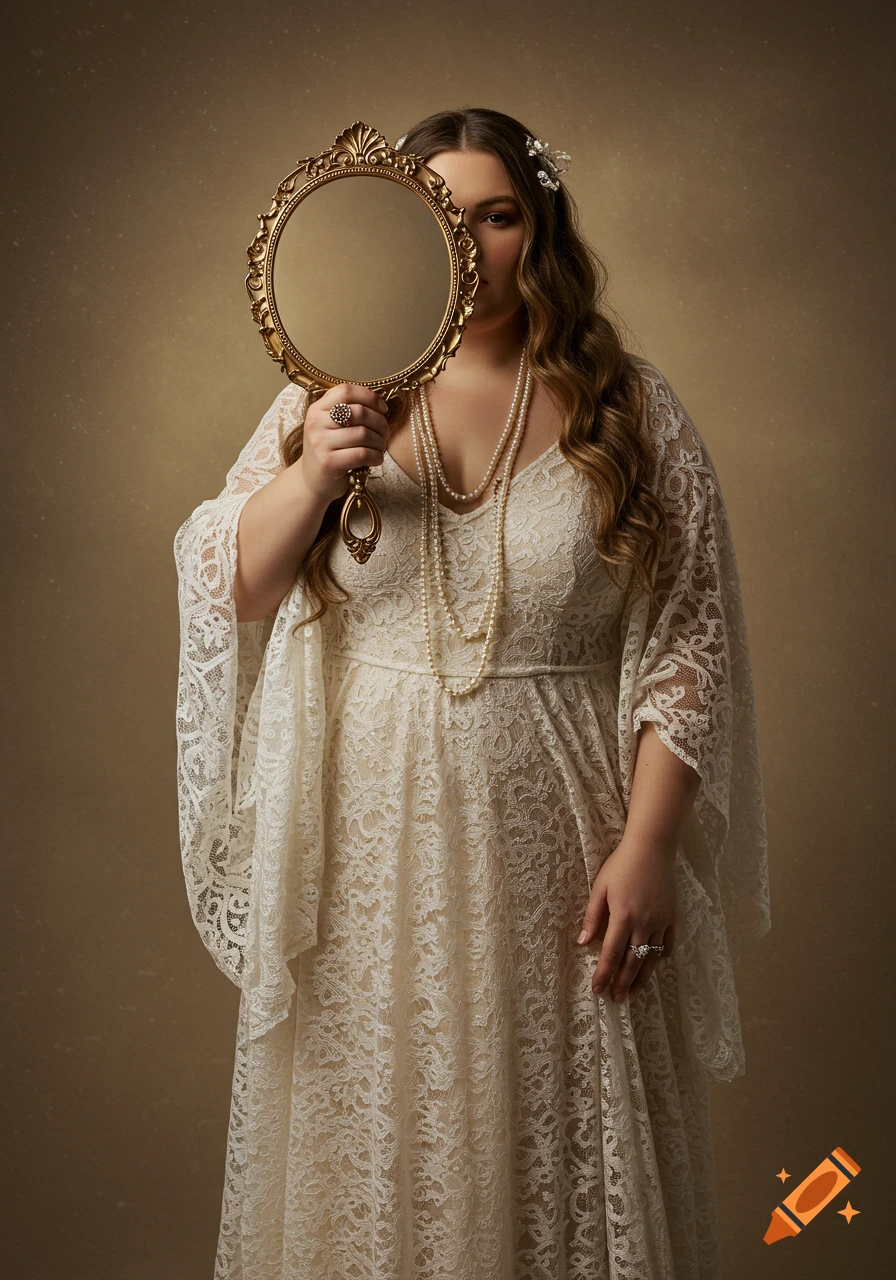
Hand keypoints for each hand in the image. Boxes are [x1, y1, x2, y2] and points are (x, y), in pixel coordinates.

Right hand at [297, 383, 389, 503]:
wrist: (311, 482)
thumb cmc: (328, 452)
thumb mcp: (330, 427)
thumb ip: (348, 412)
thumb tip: (380, 404)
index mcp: (317, 408)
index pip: (346, 391)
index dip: (370, 397)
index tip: (383, 409)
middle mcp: (316, 423)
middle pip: (359, 412)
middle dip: (380, 422)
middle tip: (384, 433)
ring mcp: (320, 443)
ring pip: (363, 434)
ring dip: (379, 442)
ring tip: (380, 448)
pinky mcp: (328, 462)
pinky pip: (362, 454)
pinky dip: (376, 456)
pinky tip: (376, 459)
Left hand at [576, 834, 677, 1001]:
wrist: (652, 847)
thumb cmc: (621, 864)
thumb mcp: (600, 887)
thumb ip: (593, 916)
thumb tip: (582, 941)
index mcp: (623, 916)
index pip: (611, 953)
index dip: (603, 973)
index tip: (597, 989)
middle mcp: (644, 923)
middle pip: (632, 961)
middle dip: (622, 982)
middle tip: (615, 999)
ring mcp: (661, 922)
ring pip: (651, 957)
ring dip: (641, 977)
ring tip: (632, 992)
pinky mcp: (672, 917)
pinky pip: (668, 943)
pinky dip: (660, 956)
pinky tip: (654, 963)